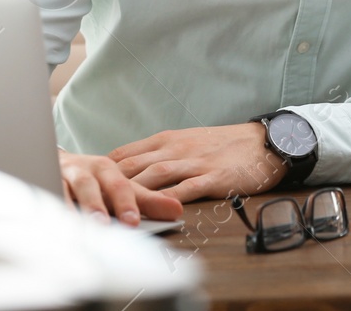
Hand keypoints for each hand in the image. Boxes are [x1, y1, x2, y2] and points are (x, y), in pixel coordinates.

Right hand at [58, 149, 185, 226]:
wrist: (58, 162)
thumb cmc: (96, 180)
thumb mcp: (121, 187)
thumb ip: (148, 200)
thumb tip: (178, 210)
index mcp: (108, 169)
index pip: (121, 186)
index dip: (128, 203)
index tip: (134, 221)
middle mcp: (86, 171)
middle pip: (94, 185)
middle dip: (100, 204)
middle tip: (111, 224)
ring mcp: (64, 177)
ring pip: (69, 190)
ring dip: (76, 207)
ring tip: (85, 224)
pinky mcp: (44, 182)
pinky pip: (46, 194)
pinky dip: (50, 207)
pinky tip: (55, 223)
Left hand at [108, 122, 288, 202]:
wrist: (261, 142)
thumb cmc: (223, 145)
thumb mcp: (187, 142)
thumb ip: (161, 154)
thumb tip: (131, 168)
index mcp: (168, 140)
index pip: (126, 153)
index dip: (105, 169)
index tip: (88, 183)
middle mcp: (176, 149)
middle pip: (135, 165)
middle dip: (111, 183)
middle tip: (92, 200)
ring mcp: (194, 163)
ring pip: (155, 176)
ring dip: (134, 192)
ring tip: (114, 209)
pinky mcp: (212, 177)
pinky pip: (186, 189)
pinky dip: (169, 200)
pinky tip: (156, 211)